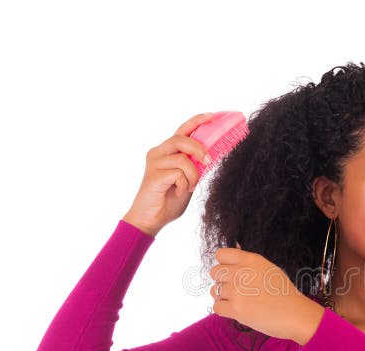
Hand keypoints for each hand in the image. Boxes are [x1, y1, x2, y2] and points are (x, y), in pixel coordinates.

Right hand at [123, 113, 214, 235]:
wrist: (152, 219)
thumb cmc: (169, 200)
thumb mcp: (188, 179)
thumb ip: (195, 166)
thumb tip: (211, 155)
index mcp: (167, 152)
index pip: (182, 131)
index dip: (197, 121)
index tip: (212, 116)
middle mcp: (158, 153)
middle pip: (180, 139)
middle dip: (198, 149)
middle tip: (207, 162)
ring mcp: (154, 163)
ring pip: (182, 158)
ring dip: (193, 174)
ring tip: (189, 187)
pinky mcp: (153, 175)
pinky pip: (178, 173)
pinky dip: (184, 184)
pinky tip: (178, 192)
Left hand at [209, 242, 324, 343]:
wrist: (295, 314)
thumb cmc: (284, 292)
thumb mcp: (268, 268)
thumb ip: (248, 263)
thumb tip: (229, 253)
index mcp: (250, 260)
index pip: (221, 254)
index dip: (223, 264)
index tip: (231, 272)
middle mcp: (241, 273)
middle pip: (214, 272)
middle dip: (222, 281)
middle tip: (235, 289)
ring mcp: (237, 291)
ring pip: (214, 291)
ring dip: (223, 297)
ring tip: (239, 301)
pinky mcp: (235, 309)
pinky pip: (216, 307)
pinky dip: (224, 310)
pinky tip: (237, 311)